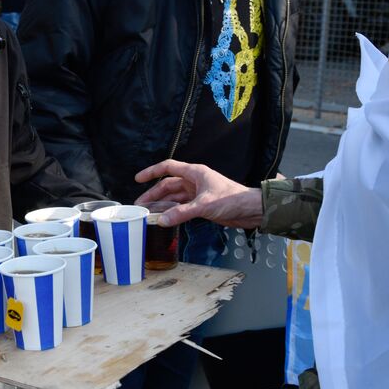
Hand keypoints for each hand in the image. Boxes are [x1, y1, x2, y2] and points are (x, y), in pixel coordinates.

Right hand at [134, 159, 263, 228]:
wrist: (250, 210)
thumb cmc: (232, 199)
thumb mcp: (204, 205)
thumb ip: (181, 213)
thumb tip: (162, 221)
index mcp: (194, 173)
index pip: (168, 168)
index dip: (152, 172)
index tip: (138, 179)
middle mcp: (194, 181)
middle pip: (168, 185)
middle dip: (153, 194)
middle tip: (140, 205)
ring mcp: (197, 194)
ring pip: (174, 198)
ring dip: (162, 205)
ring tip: (148, 213)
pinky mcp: (201, 205)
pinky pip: (181, 207)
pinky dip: (172, 212)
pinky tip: (165, 219)